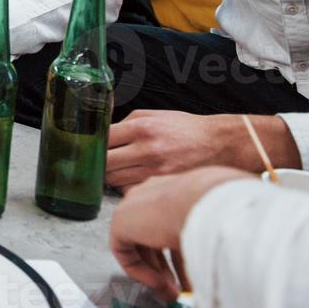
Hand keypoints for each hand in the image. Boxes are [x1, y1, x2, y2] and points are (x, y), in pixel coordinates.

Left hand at [107, 111, 300, 189]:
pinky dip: (129, 188)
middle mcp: (147, 149)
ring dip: (112, 178)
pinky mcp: (164, 185)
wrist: (221, 143)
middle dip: (98, 165)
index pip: (102, 139)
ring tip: (118, 172)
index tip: (87, 147)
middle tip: (98, 164)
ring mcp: (156, 170)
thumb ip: (126, 122)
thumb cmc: (185, 129)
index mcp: (142, 127)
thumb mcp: (154, 115)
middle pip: (105, 164)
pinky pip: (133, 191)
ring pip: (116, 181)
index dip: (91, 145)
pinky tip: (134, 181)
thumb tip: (101, 130)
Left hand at [109, 166, 252, 300]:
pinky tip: (159, 285)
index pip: (168, 223)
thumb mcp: (216, 227)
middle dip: (166, 267)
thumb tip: (218, 261)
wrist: (207, 201)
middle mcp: (152, 195)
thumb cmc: (221, 210)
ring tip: (173, 294)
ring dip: (156, 274)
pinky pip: (124, 250)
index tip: (190, 272)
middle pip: (151, 236)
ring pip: (139, 246)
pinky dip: (140, 271)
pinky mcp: (121, 220)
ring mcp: (134, 205)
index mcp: (174, 190)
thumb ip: (207, 240)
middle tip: (179, 289)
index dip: (178, 253)